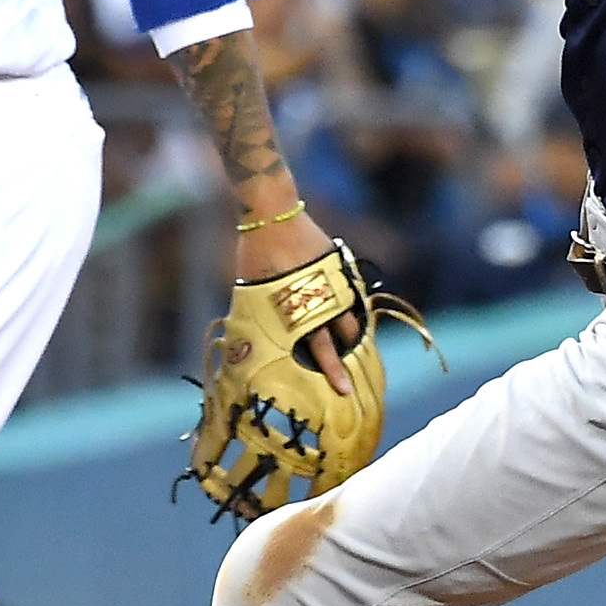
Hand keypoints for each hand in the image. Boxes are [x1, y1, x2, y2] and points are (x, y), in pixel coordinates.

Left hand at [233, 204, 361, 394]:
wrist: (273, 215)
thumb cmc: (255, 256)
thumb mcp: (253, 293)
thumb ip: (265, 316)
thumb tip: (259, 338)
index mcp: (300, 310)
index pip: (322, 350)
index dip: (333, 372)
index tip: (344, 390)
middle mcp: (323, 299)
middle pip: (345, 336)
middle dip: (348, 356)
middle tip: (351, 373)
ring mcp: (335, 281)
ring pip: (351, 315)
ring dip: (350, 332)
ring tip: (349, 345)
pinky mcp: (339, 265)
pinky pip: (350, 293)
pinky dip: (349, 306)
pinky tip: (346, 314)